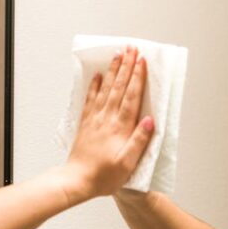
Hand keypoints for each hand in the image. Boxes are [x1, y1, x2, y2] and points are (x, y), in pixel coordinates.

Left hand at [59, 46, 154, 203]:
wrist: (77, 181)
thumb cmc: (104, 176)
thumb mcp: (128, 163)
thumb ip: (139, 140)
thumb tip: (150, 120)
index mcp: (120, 127)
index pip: (131, 96)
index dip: (137, 77)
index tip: (142, 60)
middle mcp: (107, 118)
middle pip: (119, 87)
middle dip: (126, 66)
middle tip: (131, 48)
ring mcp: (95, 119)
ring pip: (105, 89)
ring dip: (112, 71)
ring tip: (118, 54)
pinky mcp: (86, 123)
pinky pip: (91, 99)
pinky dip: (94, 85)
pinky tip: (97, 76)